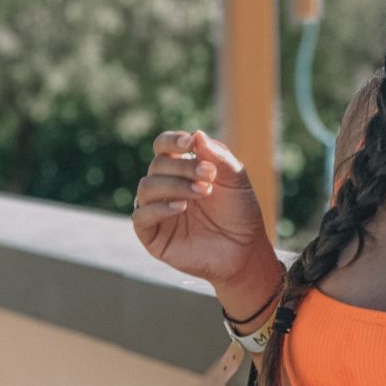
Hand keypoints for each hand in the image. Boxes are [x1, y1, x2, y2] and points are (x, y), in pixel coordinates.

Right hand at [131, 128, 270, 285]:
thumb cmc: (239, 212)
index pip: (163, 147)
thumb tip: (197, 134)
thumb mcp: (235, 178)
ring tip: (202, 191)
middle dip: (183, 167)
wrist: (245, 250)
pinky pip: (141, 216)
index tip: (190, 143)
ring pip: (147, 187)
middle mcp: (165, 187)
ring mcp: (156, 210)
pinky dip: (159, 208)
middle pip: (157, 165)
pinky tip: (182, 207)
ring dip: (174, 185)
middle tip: (208, 175)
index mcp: (181, 169)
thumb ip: (218, 155)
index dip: (172, 141)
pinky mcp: (152, 235)